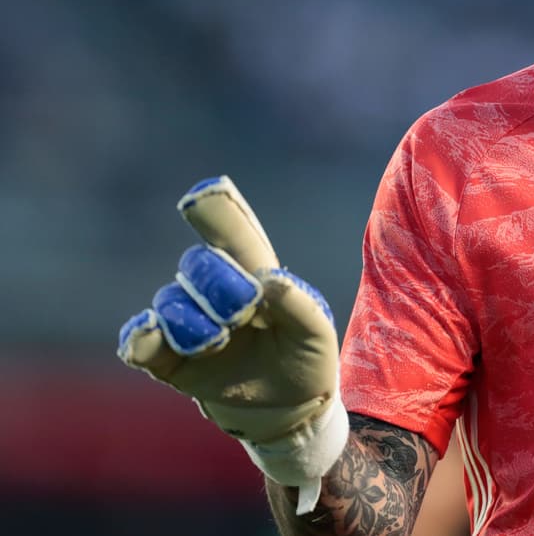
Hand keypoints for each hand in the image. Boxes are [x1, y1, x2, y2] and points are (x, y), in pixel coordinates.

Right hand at [117, 176, 345, 511]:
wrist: (289, 413)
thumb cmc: (307, 363)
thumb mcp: (317, 336)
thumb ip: (299, 305)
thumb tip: (269, 281)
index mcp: (258, 279)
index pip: (236, 237)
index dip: (219, 213)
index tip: (201, 194)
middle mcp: (220, 294)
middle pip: (199, 264)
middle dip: (216, 283)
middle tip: (241, 314)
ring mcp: (193, 325)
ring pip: (171, 301)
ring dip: (192, 320)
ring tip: (218, 342)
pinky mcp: (171, 360)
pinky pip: (142, 341)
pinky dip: (141, 337)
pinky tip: (147, 335)